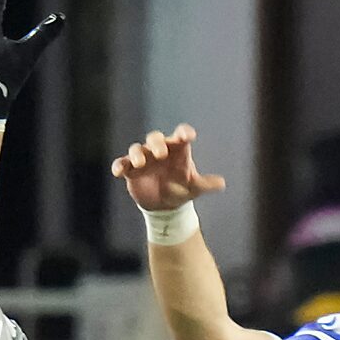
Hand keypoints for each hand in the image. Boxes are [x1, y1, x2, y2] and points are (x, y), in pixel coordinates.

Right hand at [111, 124, 226, 212]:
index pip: (181, 135)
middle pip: (155, 138)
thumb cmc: (181, 190)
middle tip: (161, 154)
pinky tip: (118, 171)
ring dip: (137, 154)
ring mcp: (144, 159)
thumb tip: (221, 184)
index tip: (187, 136)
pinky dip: (119, 166)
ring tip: (139, 163)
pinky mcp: (131, 171)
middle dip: (157, 143)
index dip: (184, 133)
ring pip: (137, 149)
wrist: (164, 206)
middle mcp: (159, 150)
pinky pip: (123, 164)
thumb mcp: (194, 188)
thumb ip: (206, 184)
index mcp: (177, 150)